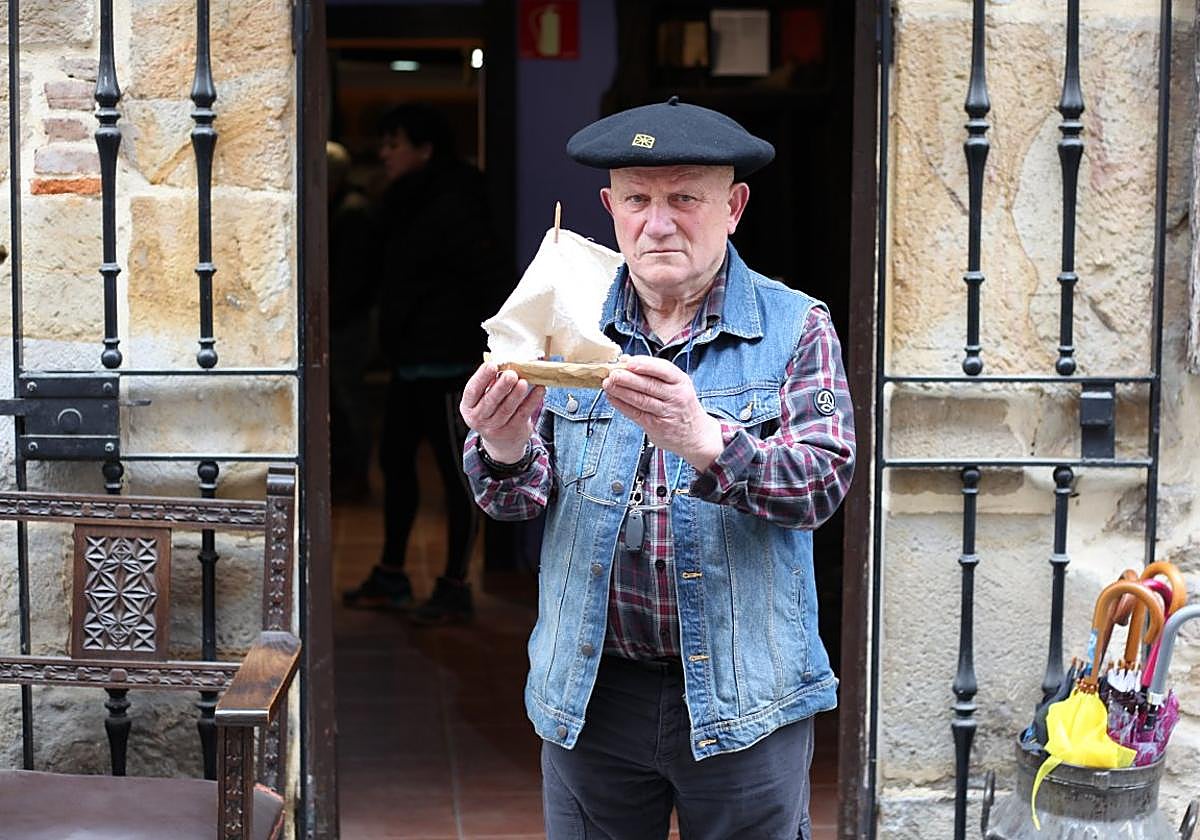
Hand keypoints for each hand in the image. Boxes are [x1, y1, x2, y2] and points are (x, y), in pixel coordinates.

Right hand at [460, 363, 543, 462]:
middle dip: (501, 386)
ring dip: (516, 394)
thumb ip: (490, 383)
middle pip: (490, 401)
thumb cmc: (492, 411)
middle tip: (511, 374)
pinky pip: (523, 413)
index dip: (482, 378)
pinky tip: (539, 389)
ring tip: (524, 381)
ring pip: (507, 408)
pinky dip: (532, 401)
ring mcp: (495, 427)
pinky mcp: (512, 431)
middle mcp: (478, 419)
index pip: (472, 390)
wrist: (501, 442)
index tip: (492, 365)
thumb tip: (503, 363)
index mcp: (468, 406)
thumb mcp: (483, 399)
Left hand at [602, 355, 723, 470]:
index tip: (628, 361)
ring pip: (641, 400)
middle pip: (650, 385)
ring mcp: (666, 412)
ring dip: (621, 391)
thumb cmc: (681, 404)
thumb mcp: (676, 384)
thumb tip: (626, 359)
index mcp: (680, 381)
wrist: (695, 434)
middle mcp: (675, 396)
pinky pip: (636, 413)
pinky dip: (622, 405)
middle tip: (613, 373)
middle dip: (628, 378)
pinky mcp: (656, 426)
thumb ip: (653, 372)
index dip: (645, 365)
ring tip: (608, 384)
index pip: (664, 370)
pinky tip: (612, 397)